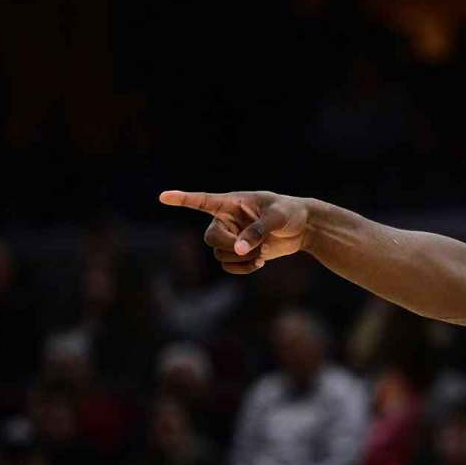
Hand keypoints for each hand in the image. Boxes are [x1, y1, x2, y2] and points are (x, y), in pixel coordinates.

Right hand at [159, 190, 314, 273]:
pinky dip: (242, 268)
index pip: (202, 200)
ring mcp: (232, 237)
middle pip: (210, 238)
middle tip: (251, 248)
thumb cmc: (290, 212)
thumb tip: (238, 250)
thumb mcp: (277, 217)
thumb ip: (257, 231)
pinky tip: (259, 263)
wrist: (303, 227)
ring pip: (220, 254)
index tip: (162, 196)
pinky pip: (229, 265)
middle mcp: (227, 219)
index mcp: (232, 203)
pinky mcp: (239, 252)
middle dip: (229, 246)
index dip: (182, 199)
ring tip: (261, 253)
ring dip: (240, 258)